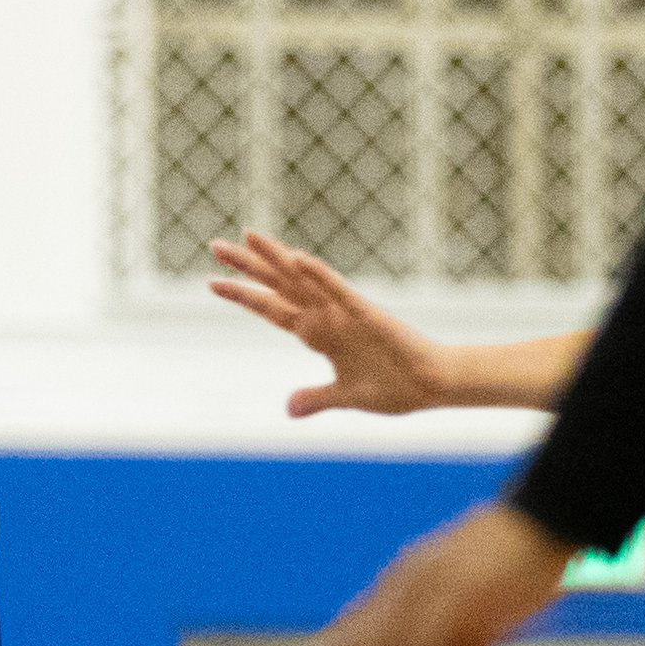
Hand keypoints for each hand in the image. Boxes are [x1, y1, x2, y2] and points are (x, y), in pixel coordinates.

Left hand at [211, 231, 448, 416]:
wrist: (433, 386)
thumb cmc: (395, 387)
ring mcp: (344, 312)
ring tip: (248, 236)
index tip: (211, 282)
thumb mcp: (345, 397)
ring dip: (276, 259)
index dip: (243, 296)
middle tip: (215, 245)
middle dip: (247, 267)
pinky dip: (318, 275)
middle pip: (278, 286)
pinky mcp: (366, 314)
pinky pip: (338, 291)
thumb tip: (288, 409)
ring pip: (302, 280)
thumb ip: (316, 398)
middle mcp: (326, 317)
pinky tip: (297, 258)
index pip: (272, 309)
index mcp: (319, 334)